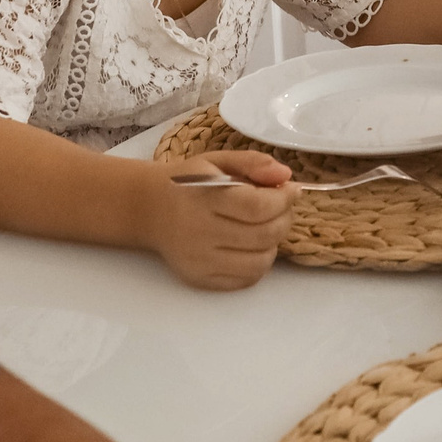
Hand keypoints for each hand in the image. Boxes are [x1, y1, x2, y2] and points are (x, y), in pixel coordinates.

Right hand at [138, 149, 295, 289]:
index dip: (284, 200)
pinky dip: (258, 264)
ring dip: (274, 244)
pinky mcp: (199, 278)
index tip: (292, 191)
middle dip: (285, 219)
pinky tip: (253, 246)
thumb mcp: (217, 161)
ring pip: (259, 262)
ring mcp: (199, 260)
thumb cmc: (188, 182)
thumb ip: (253, 163)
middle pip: (263, 235)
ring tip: (268, 227)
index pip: (258, 207)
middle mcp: (199, 232)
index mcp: (203, 197)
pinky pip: (245, 280)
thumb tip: (286, 177)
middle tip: (283, 208)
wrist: (149, 209)